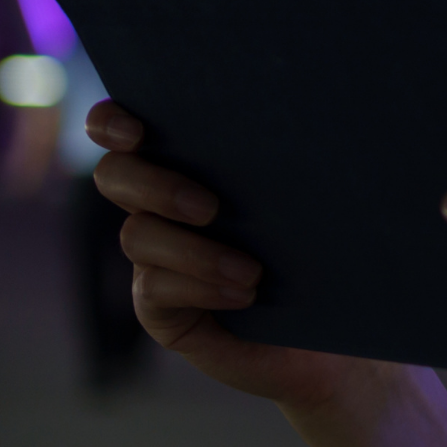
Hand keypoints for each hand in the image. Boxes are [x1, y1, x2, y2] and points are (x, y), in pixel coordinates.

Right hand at [84, 102, 400, 416]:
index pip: (122, 129)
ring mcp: (155, 258)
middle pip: (115, 176)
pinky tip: (243, 294)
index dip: (112, 122)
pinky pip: (155, 289)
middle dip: (154, 185)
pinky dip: (199, 287)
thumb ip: (291, 157)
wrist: (335, 332)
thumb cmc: (330, 250)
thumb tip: (304, 114)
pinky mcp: (161, 308)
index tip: (135, 128)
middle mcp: (160, 205)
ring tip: (251, 271)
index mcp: (189, 161)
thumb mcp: (316, 196)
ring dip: (194, 252)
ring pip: (138, 235)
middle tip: (211, 208)